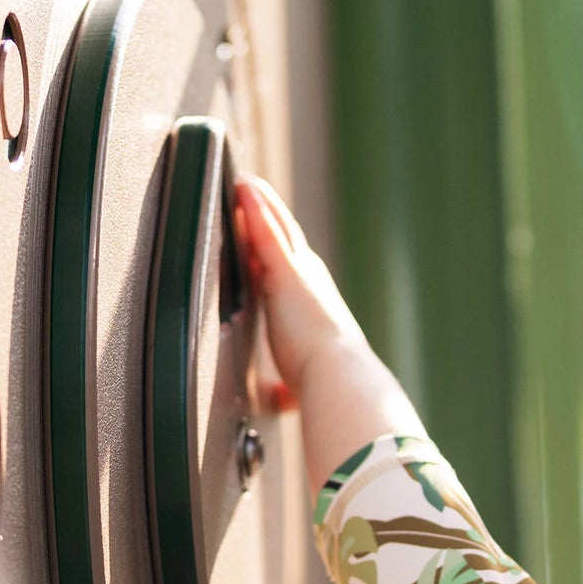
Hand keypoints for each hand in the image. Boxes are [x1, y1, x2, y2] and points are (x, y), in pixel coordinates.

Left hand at [233, 173, 369, 406]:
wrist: (339, 376)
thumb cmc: (326, 383)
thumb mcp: (301, 376)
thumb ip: (285, 384)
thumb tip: (284, 401)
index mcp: (315, 306)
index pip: (294, 271)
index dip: (280, 251)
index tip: (266, 236)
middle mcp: (312, 283)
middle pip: (289, 242)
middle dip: (272, 218)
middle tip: (254, 192)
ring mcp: (301, 274)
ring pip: (279, 229)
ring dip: (262, 203)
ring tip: (246, 182)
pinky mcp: (285, 271)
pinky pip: (265, 231)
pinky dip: (255, 207)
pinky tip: (243, 187)